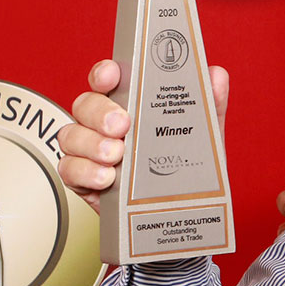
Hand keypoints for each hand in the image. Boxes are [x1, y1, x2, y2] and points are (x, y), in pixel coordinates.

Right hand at [58, 58, 229, 204]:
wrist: (178, 213)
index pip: (108, 79)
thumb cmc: (186, 168)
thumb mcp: (203, 135)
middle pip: (85, 104)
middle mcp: (104, 123)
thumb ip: (210, 104)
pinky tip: (107, 177)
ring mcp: (91, 150)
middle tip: (122, 126)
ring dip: (91, 143)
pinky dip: (84, 171)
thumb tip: (216, 76)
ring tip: (117, 156)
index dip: (105, 73)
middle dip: (100, 112)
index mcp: (130, 104)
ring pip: (71, 135)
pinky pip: (68, 169)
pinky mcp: (83, 179)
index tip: (112, 76)